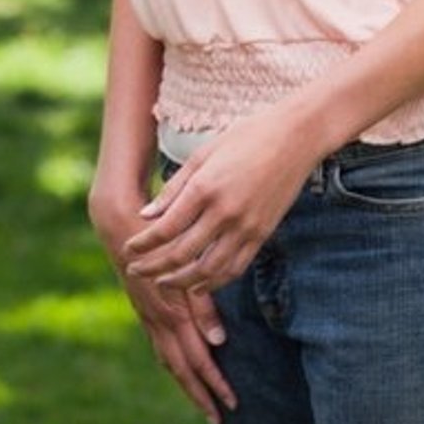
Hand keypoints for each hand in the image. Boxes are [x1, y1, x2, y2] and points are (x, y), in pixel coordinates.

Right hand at [91, 186, 235, 423]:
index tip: (232, 403)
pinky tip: (178, 363)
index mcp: (169, 311)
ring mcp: (145, 313)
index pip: (196, 358)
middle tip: (218, 417)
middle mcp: (155, 318)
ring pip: (167, 357)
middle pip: (180, 367)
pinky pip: (158, 343)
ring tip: (201, 398)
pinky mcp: (140, 305)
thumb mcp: (183, 268)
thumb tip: (217, 341)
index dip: (214, 382)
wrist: (116, 217)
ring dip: (185, 381)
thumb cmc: (158, 235)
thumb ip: (202, 304)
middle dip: (199, 394)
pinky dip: (172, 361)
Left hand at [122, 110, 322, 293]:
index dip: (144, 244)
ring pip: (209, 269)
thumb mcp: (202, 155)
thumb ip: (173, 188)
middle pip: (183, 253)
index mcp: (204, 188)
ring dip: (182, 281)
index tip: (128, 250)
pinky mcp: (263, 235)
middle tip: (135, 271)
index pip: (166, 228)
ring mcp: (246, 227)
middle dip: (155, 266)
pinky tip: (198, 284)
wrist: (295, 138)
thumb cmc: (244, 138)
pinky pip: (235, 267)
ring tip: (161, 283)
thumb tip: (145, 215)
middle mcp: (225, 212)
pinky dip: (214, 281)